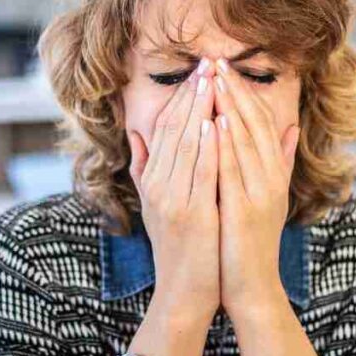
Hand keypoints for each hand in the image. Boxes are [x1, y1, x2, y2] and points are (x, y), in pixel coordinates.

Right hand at [127, 60, 219, 321]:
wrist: (183, 293)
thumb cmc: (177, 248)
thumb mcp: (153, 205)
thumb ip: (145, 170)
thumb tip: (137, 136)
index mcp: (151, 180)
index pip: (164, 128)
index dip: (181, 97)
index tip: (199, 72)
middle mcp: (157, 185)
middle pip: (174, 129)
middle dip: (193, 93)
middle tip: (209, 63)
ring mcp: (172, 199)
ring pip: (187, 144)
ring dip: (201, 109)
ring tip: (214, 80)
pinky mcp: (191, 214)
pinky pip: (201, 173)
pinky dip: (209, 146)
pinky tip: (218, 123)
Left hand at [212, 57, 299, 316]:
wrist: (252, 287)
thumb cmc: (251, 243)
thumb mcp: (270, 198)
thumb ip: (279, 162)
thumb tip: (290, 129)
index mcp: (274, 174)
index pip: (262, 122)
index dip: (245, 93)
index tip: (226, 68)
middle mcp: (271, 179)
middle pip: (255, 125)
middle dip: (234, 91)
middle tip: (216, 61)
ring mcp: (260, 194)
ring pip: (245, 141)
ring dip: (229, 107)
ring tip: (213, 79)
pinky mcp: (245, 210)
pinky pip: (234, 170)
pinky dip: (224, 144)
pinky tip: (213, 122)